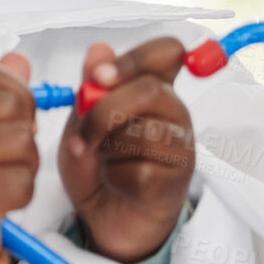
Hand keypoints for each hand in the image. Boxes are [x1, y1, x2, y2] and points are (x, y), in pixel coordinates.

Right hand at [0, 53, 38, 263]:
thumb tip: (20, 60)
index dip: (14, 91)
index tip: (10, 118)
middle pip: (13, 105)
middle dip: (24, 132)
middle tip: (6, 157)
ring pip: (23, 143)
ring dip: (25, 166)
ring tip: (1, 180)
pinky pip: (23, 183)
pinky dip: (21, 196)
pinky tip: (0, 204)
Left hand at [59, 38, 194, 263]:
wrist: (100, 215)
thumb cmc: (96, 162)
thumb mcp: (82, 120)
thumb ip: (90, 88)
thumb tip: (98, 49)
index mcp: (153, 87)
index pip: (167, 52)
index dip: (134, 57)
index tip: (99, 75)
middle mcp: (173, 111)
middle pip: (150, 90)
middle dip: (103, 111)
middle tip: (82, 133)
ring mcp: (181, 146)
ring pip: (146, 132)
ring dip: (108, 148)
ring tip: (102, 160)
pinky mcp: (177, 183)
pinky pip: (142, 172)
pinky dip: (115, 177)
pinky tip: (115, 182)